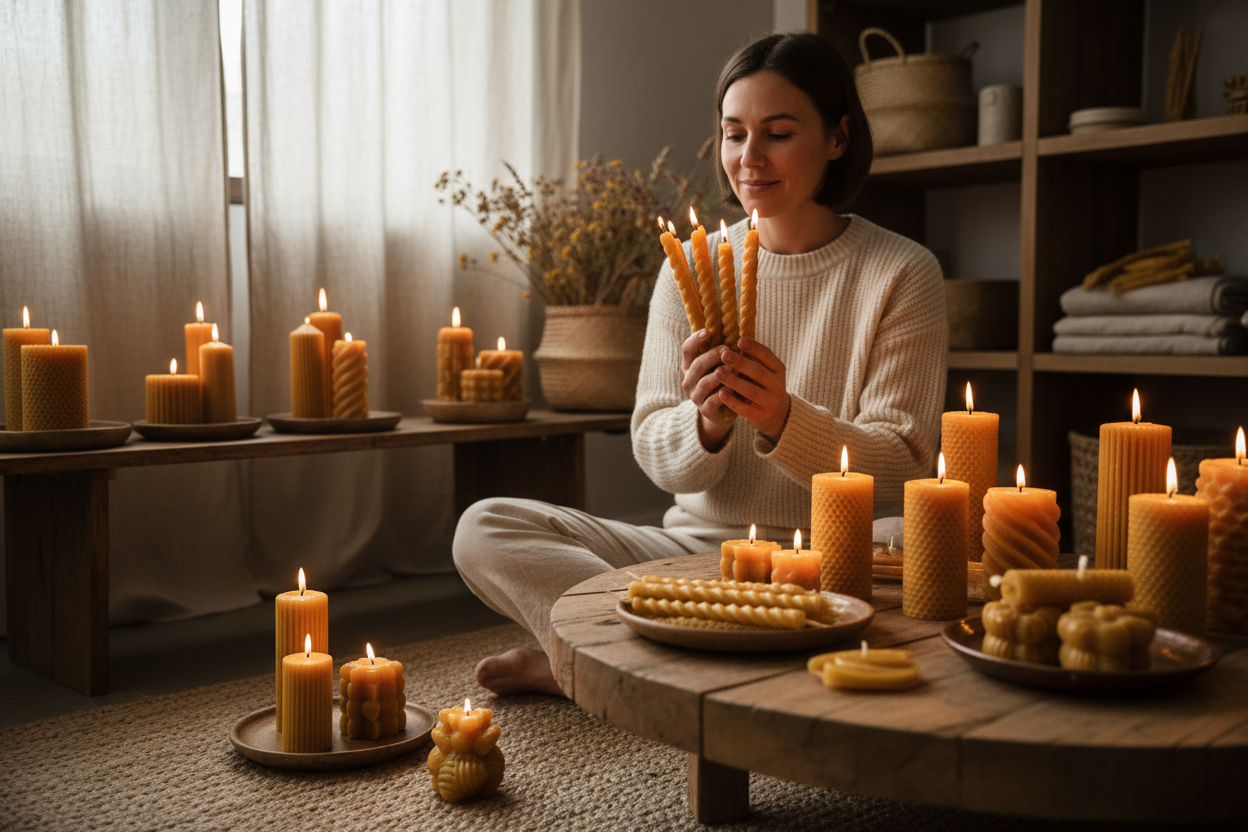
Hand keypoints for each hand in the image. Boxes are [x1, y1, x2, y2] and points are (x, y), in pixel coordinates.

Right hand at [680, 329, 733, 449]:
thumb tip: (734, 329)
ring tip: (735, 369)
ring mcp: (695, 396)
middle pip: (696, 365)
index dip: (695, 340)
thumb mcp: (720, 365)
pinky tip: (733, 388)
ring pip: (704, 383)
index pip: (687, 349)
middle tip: (727, 349)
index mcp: (690, 365)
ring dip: (720, 375)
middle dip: (712, 356)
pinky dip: (723, 394)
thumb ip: (722, 351)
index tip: (707, 332)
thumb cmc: (722, 382)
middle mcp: (689, 380)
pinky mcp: (705, 410)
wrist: (721, 412)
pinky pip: (712, 401)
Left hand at [716, 337, 789, 441]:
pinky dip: (733, 401)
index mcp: (778, 370)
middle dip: (740, 363)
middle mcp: (777, 385)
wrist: (777, 415)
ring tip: (718, 372)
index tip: (739, 340)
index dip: (754, 348)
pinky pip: (745, 408)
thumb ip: (753, 358)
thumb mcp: (766, 371)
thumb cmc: (765, 385)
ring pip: (751, 391)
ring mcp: (769, 402)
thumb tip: (735, 337)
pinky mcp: (760, 416)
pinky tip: (721, 393)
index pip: (767, 356)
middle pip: (758, 372)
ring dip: (733, 381)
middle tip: (724, 354)